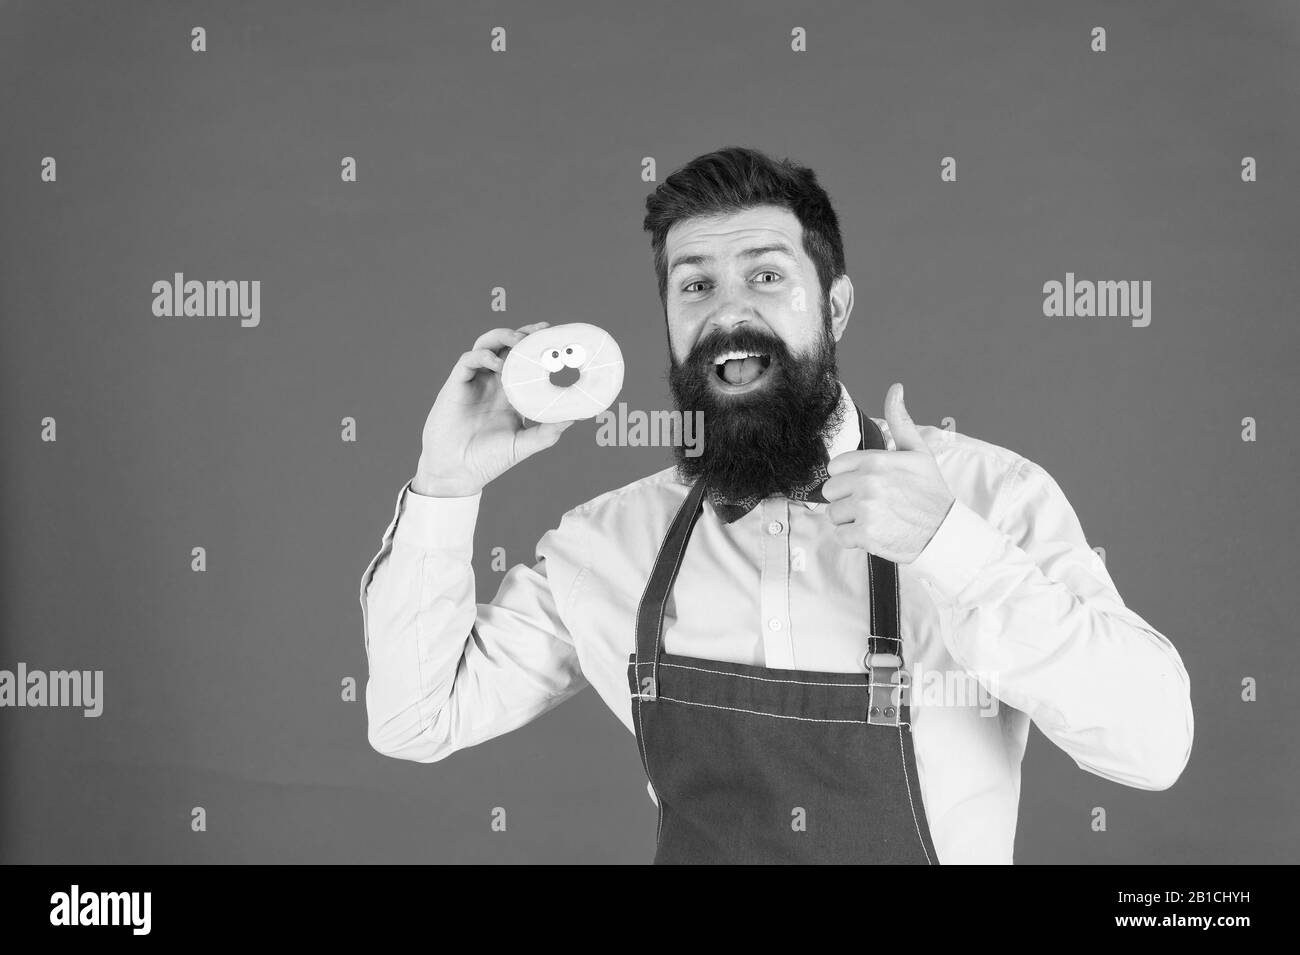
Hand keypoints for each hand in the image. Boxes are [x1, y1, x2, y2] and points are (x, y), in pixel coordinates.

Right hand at [412, 322, 575, 496]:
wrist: (457, 472)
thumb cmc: (488, 460)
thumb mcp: (524, 444)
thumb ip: (547, 432)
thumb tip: (575, 417)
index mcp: (510, 393)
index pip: (524, 361)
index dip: (537, 346)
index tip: (556, 336)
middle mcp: (493, 383)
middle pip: (508, 347)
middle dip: (524, 333)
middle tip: (542, 329)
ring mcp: (474, 382)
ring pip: (486, 345)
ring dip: (503, 337)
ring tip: (519, 340)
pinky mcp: (456, 385)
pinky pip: (468, 360)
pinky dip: (483, 355)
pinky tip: (498, 363)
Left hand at [821, 383, 954, 562]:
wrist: (946, 531)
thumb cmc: (930, 491)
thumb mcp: (918, 452)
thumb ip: (900, 421)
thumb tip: (895, 389)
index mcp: (876, 461)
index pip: (835, 467)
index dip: (848, 478)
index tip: (866, 484)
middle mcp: (868, 483)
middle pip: (830, 491)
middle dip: (846, 499)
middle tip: (871, 504)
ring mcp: (865, 510)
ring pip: (833, 515)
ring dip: (850, 520)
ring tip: (875, 518)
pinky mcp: (866, 535)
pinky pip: (840, 536)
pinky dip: (854, 540)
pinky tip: (875, 533)